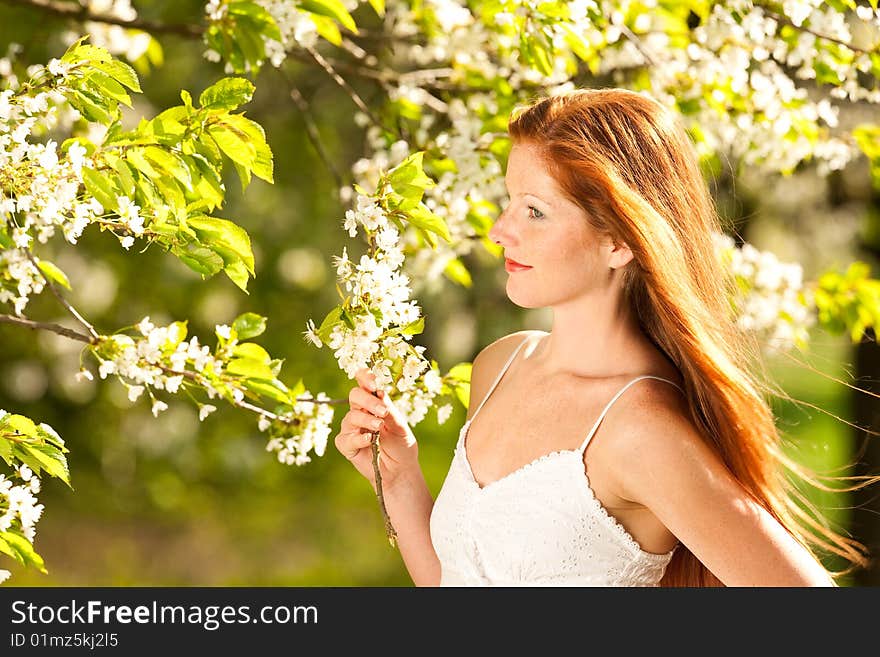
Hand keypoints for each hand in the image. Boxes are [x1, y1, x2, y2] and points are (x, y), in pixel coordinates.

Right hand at [334, 368, 419, 490]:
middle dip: (368, 401)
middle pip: (355, 396)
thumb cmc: (401, 445)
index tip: (374, 383)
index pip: (364, 383)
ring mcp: (351, 429)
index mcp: (373, 403)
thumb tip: (380, 392)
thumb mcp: (400, 426)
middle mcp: (360, 412)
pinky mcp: (346, 445)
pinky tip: (369, 440)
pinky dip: (358, 438)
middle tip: (382, 411)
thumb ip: (390, 410)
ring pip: (351, 416)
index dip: (365, 378)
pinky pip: (346, 438)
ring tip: (379, 427)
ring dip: (366, 420)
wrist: (400, 470)